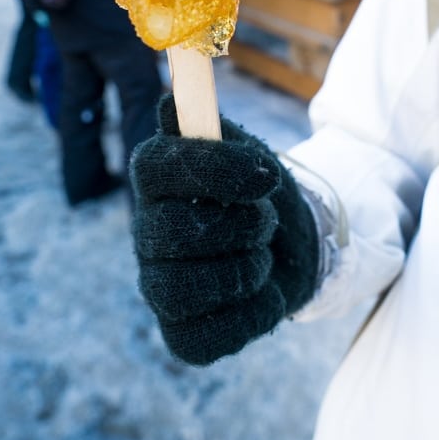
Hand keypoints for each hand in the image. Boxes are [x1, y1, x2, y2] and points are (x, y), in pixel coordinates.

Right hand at [129, 94, 318, 364]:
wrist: (291, 241)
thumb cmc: (259, 190)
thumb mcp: (246, 149)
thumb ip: (212, 128)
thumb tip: (170, 103)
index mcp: (155, 180)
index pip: (156, 167)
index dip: (214, 169)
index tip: (266, 173)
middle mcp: (147, 234)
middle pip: (172, 232)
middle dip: (239, 225)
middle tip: (265, 220)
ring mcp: (161, 288)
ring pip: (185, 289)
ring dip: (247, 268)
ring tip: (263, 253)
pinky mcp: (185, 334)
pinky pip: (209, 336)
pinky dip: (253, 312)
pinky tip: (264, 290)